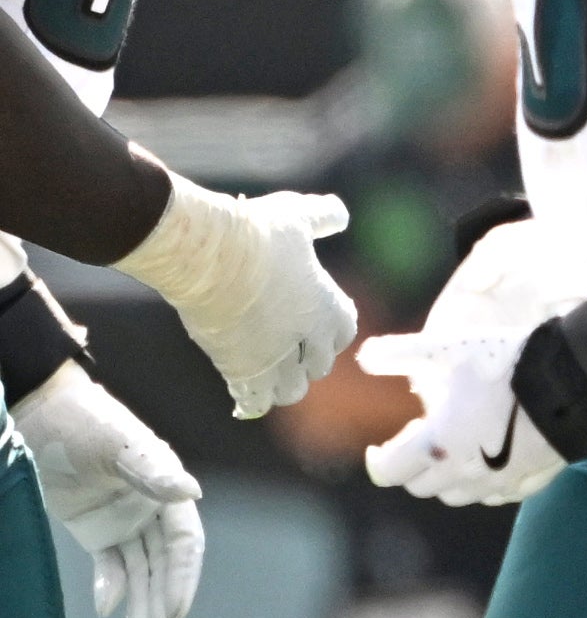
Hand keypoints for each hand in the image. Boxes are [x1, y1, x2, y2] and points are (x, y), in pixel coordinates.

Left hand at [13, 363, 202, 617]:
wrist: (43, 416)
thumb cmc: (86, 423)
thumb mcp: (119, 446)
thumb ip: (153, 472)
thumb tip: (192, 493)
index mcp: (166, 486)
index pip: (183, 542)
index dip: (182, 577)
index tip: (176, 610)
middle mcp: (152, 506)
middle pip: (163, 563)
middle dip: (162, 601)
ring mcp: (125, 518)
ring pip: (140, 569)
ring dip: (141, 602)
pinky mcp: (98, 527)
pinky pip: (110, 563)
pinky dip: (110, 584)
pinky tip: (107, 607)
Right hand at [113, 176, 356, 418]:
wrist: (211, 256)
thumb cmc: (257, 232)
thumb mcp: (298, 215)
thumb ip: (322, 217)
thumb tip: (339, 214)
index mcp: (328, 305)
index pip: (344, 332)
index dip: (330, 333)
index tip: (316, 329)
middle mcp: (307, 337)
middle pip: (319, 367)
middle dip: (306, 362)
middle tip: (287, 353)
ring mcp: (274, 358)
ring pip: (290, 391)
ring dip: (282, 386)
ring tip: (267, 376)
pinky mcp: (239, 370)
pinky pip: (253, 401)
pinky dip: (250, 403)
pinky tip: (242, 400)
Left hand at [359, 331, 564, 505]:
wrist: (577, 379)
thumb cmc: (508, 363)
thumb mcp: (450, 349)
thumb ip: (403, 353)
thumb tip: (362, 356)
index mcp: (437, 446)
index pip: (390, 471)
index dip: (380, 459)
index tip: (383, 445)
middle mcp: (463, 473)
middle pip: (422, 487)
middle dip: (417, 466)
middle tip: (428, 437)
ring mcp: (498, 483)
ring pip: (458, 496)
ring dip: (450, 477)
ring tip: (461, 446)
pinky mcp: (530, 483)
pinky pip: (497, 495)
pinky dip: (488, 481)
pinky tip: (497, 456)